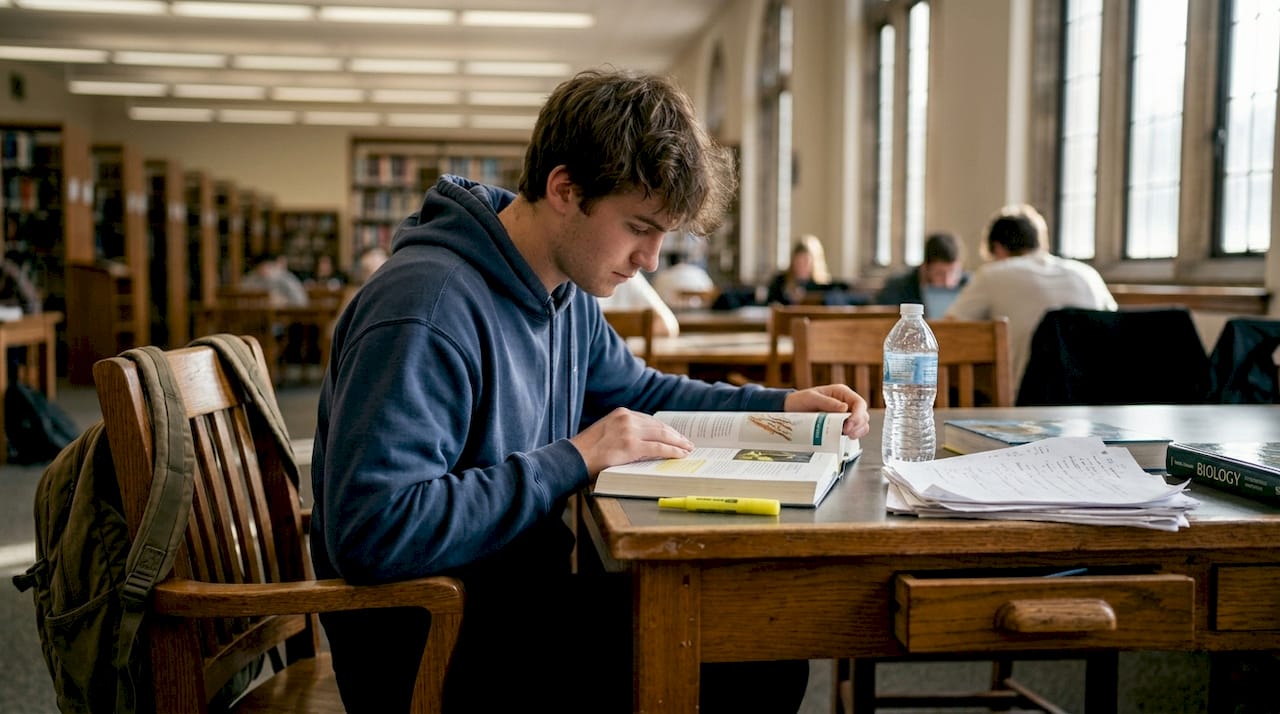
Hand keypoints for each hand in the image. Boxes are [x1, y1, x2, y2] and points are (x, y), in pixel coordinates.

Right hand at [570, 408, 694, 478]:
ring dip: (678, 443)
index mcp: (621, 413)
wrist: (573, 458)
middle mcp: (626, 418)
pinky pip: (658, 448)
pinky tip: (680, 455)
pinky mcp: (631, 446)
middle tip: (687, 442)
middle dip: (675, 435)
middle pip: (658, 426)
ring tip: (687, 449)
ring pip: (662, 435)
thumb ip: (624, 432)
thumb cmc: (588, 451)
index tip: (675, 435)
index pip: (650, 420)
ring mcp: (629, 431)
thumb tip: (646, 442)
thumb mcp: (607, 433)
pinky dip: (672, 451)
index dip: (665, 428)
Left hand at [784, 385, 870, 438]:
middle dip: (858, 425)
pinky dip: (852, 435)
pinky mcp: (841, 425)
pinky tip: (844, 437)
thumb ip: (827, 402)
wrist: (790, 409)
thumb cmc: (800, 400)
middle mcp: (846, 403)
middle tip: (846, 432)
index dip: (858, 415)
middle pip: (863, 415)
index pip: (859, 403)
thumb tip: (844, 408)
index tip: (849, 425)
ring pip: (861, 425)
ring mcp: (845, 415)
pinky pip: (853, 431)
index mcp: (842, 393)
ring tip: (846, 435)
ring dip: (857, 431)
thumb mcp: (811, 398)